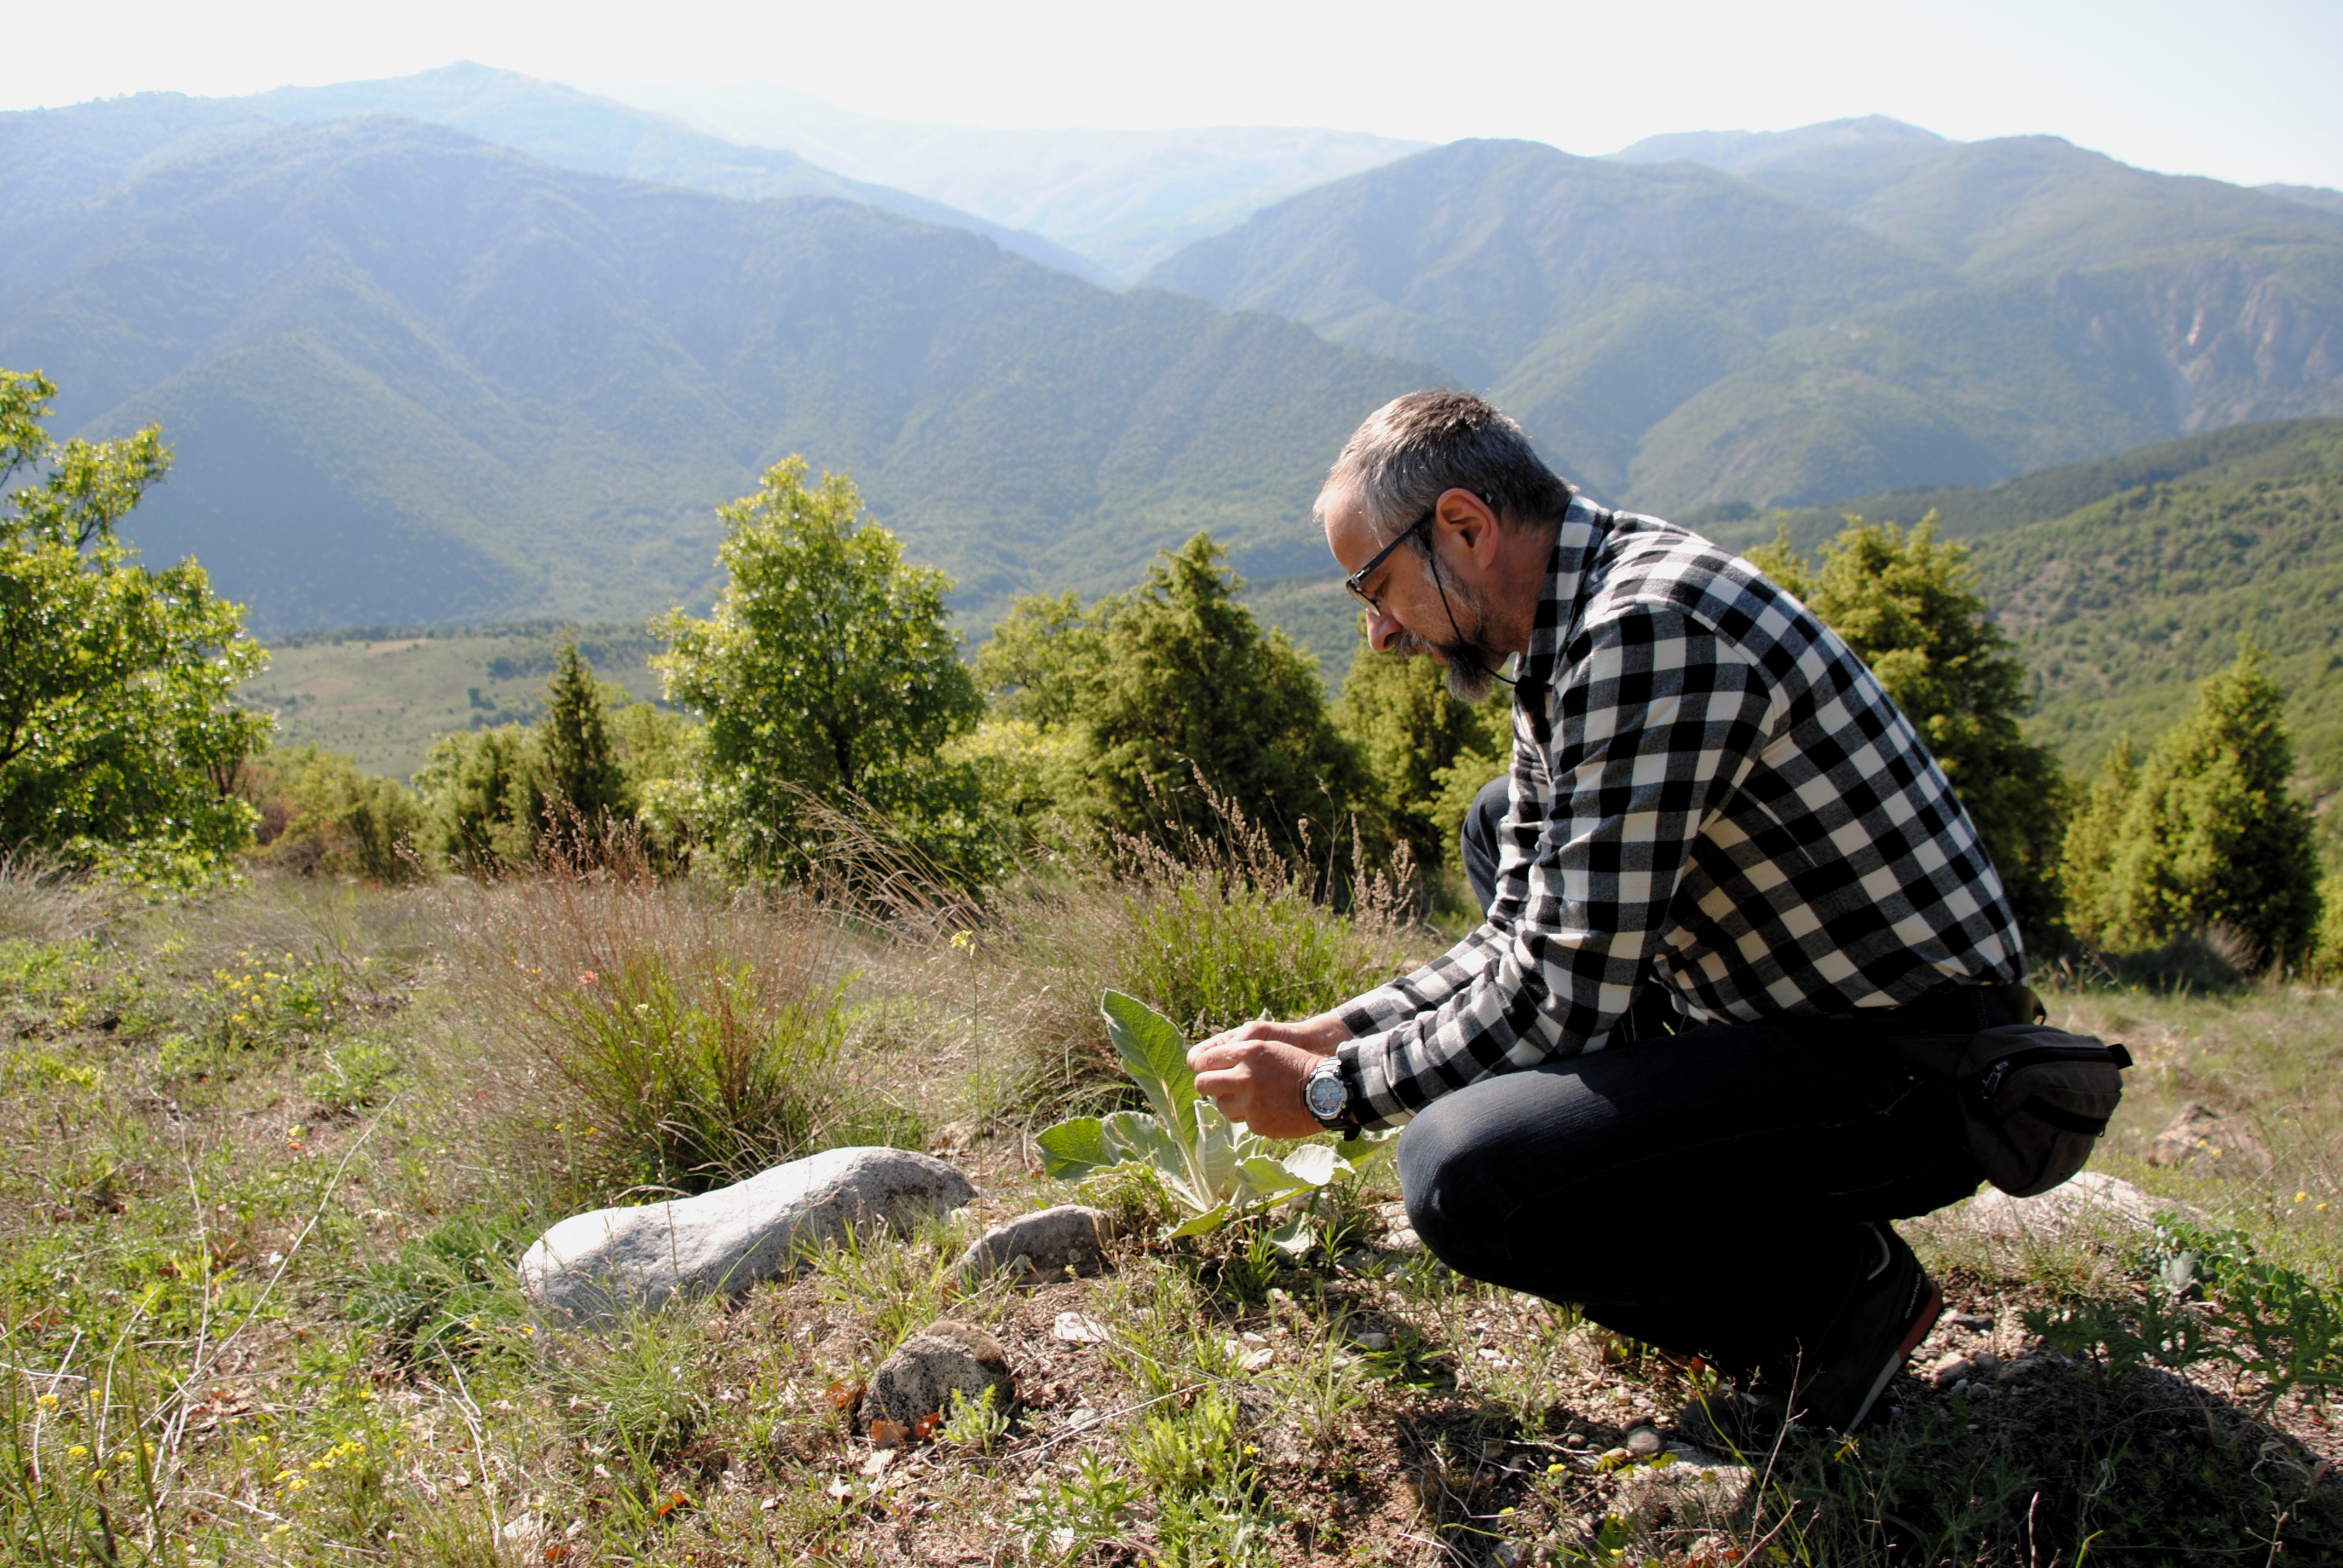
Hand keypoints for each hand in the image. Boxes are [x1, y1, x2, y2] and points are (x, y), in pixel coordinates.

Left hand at [1188, 1014, 1347, 1138]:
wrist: (1326, 1093)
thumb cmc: (1297, 1065)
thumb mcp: (1269, 1047)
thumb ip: (1239, 1052)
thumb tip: (1207, 1063)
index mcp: (1247, 1052)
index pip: (1204, 1059)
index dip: (1202, 1065)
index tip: (1206, 1068)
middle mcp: (1245, 1077)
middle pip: (1203, 1084)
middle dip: (1207, 1084)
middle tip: (1216, 1085)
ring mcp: (1250, 1103)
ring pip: (1220, 1105)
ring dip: (1229, 1101)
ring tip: (1247, 1096)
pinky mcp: (1257, 1123)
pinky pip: (1241, 1119)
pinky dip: (1249, 1114)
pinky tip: (1266, 1107)